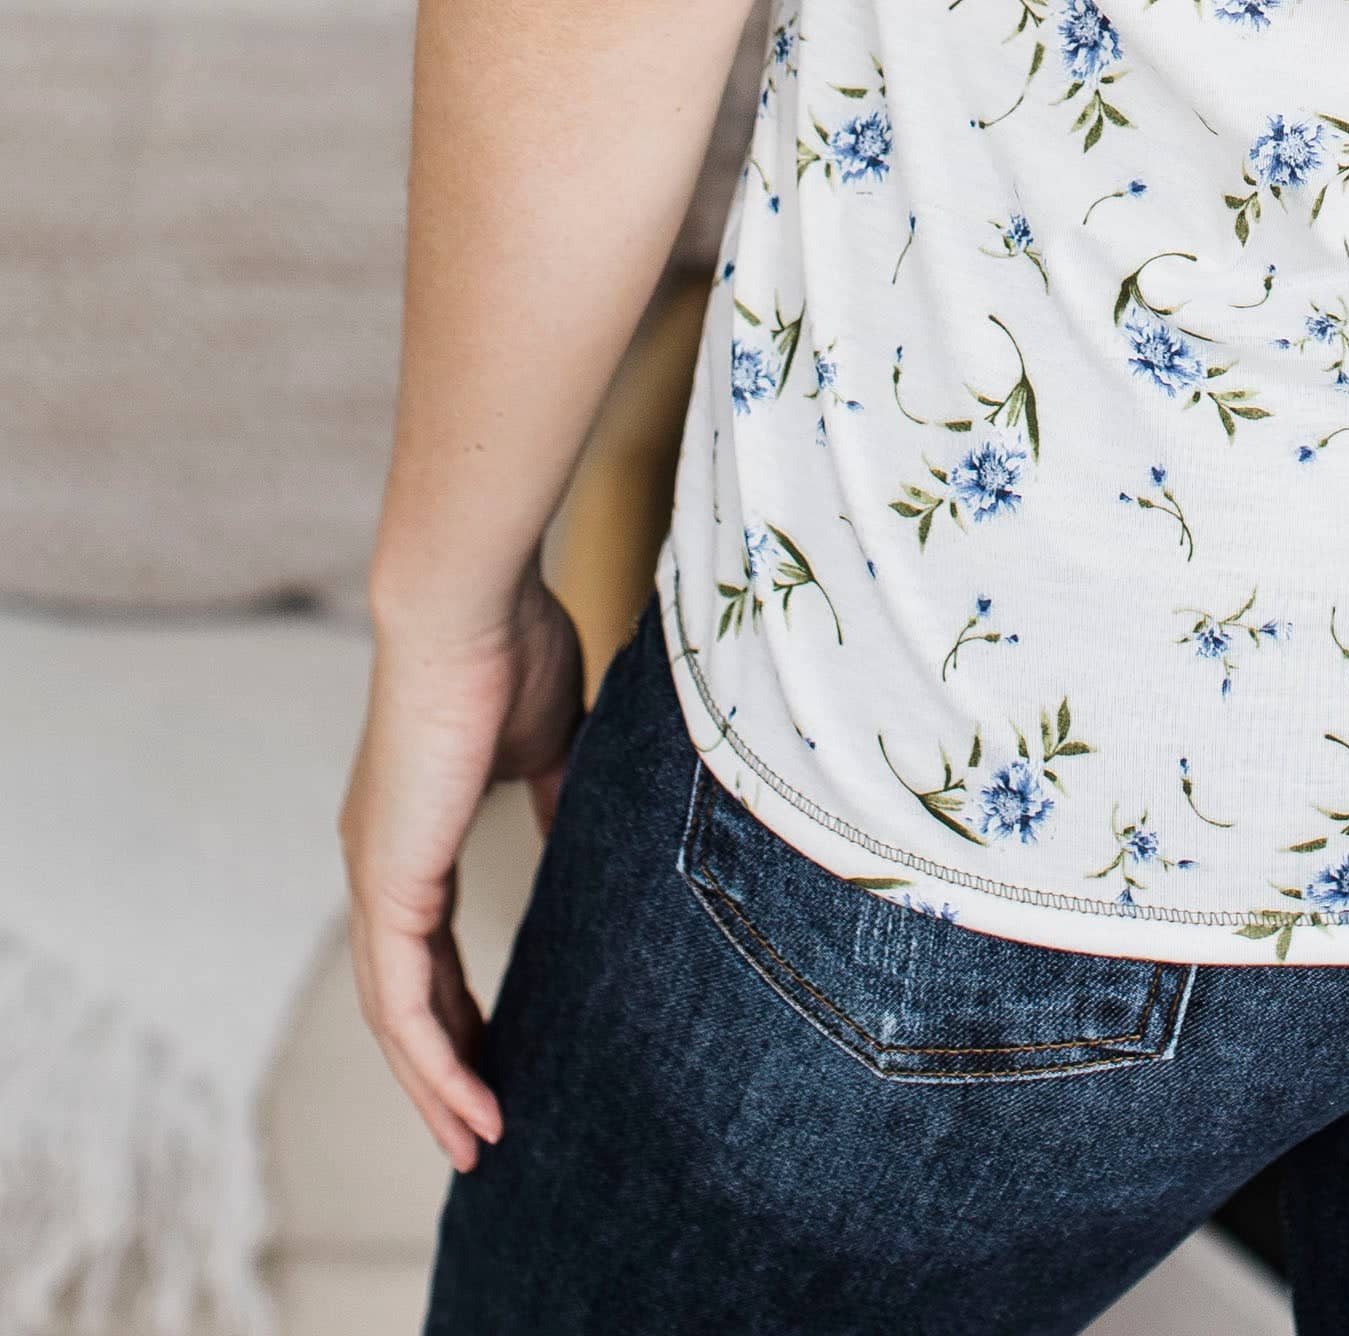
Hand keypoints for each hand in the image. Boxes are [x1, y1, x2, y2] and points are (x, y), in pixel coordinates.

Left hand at [340, 569, 584, 1168]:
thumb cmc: (512, 647)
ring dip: (437, 1086)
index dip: (462, 1009)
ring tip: (479, 1142)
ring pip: (397, 1016)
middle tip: (482, 1130)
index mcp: (411, 834)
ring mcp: (375, 878)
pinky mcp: (387, 883)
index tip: (501, 1057)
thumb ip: (552, 796)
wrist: (469, 604)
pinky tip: (472, 1100)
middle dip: (443, 1070)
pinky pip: (403, 1001)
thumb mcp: (546, 741)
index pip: (429, 951)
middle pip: (404, 1000)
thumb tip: (576, 839)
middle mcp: (380, 865)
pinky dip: (435, 1059)